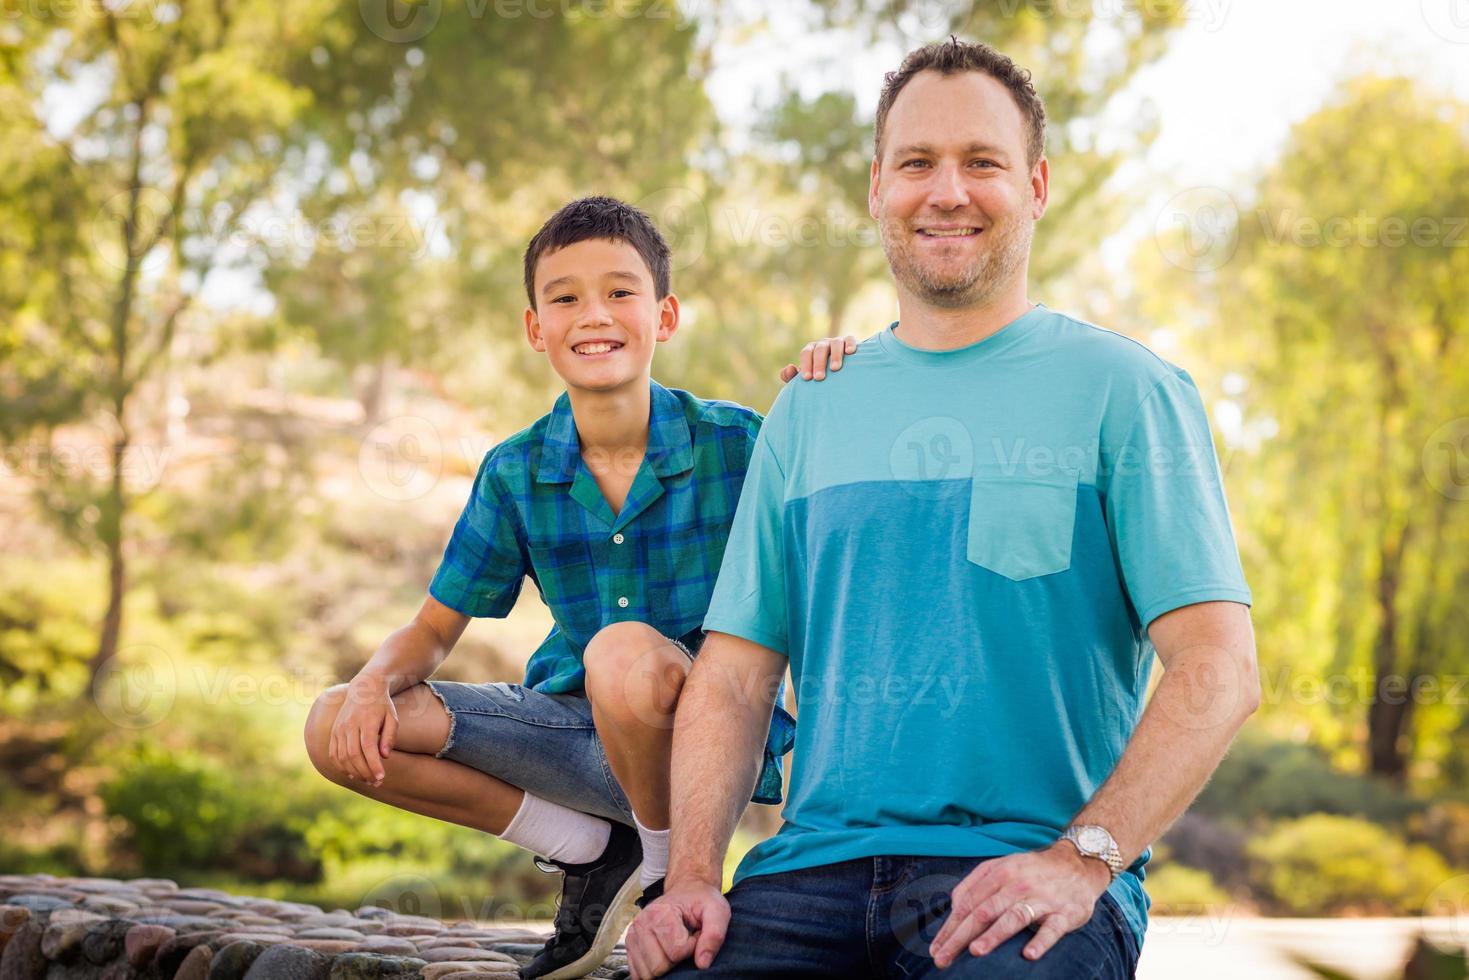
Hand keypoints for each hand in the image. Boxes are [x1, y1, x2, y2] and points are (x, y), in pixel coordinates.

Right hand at [329, 675, 398, 786]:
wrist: (364, 688)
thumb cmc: (382, 705)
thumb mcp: (392, 717)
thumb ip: (390, 736)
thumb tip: (384, 756)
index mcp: (365, 720)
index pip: (368, 748)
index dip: (373, 765)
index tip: (381, 777)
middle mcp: (349, 725)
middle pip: (353, 755)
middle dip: (365, 772)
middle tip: (376, 782)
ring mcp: (339, 729)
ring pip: (342, 757)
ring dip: (354, 772)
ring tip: (367, 780)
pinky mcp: (333, 732)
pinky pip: (334, 754)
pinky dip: (341, 767)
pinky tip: (352, 774)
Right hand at [625, 879, 728, 978]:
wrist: (687, 891)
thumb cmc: (701, 901)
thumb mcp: (717, 911)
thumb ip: (714, 935)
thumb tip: (702, 963)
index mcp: (660, 913)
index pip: (676, 952)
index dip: (691, 948)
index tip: (694, 935)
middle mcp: (642, 923)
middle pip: (658, 966)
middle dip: (676, 960)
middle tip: (684, 941)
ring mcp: (633, 934)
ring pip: (647, 973)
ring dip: (665, 964)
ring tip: (674, 946)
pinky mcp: (630, 945)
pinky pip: (637, 973)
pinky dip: (652, 969)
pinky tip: (662, 953)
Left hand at [778, 334, 857, 382]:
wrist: (839, 374)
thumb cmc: (819, 377)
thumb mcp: (805, 377)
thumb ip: (790, 376)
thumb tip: (790, 368)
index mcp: (811, 350)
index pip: (806, 354)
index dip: (805, 365)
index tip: (807, 378)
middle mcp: (823, 344)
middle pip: (819, 349)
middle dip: (819, 363)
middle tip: (819, 378)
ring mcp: (836, 342)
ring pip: (835, 344)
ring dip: (835, 356)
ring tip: (835, 369)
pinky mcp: (849, 342)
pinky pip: (850, 339)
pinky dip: (850, 344)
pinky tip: (850, 352)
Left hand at [928, 841, 1111, 967]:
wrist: (1077, 864)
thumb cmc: (1032, 871)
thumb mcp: (1001, 866)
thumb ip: (975, 883)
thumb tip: (953, 905)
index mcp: (999, 874)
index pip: (968, 904)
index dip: (950, 927)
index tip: (935, 948)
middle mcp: (1018, 885)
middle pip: (984, 912)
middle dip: (960, 937)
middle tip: (943, 958)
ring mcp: (1042, 899)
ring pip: (1014, 917)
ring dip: (994, 935)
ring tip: (975, 951)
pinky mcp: (1065, 913)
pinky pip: (1052, 929)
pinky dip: (1041, 941)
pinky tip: (1029, 954)